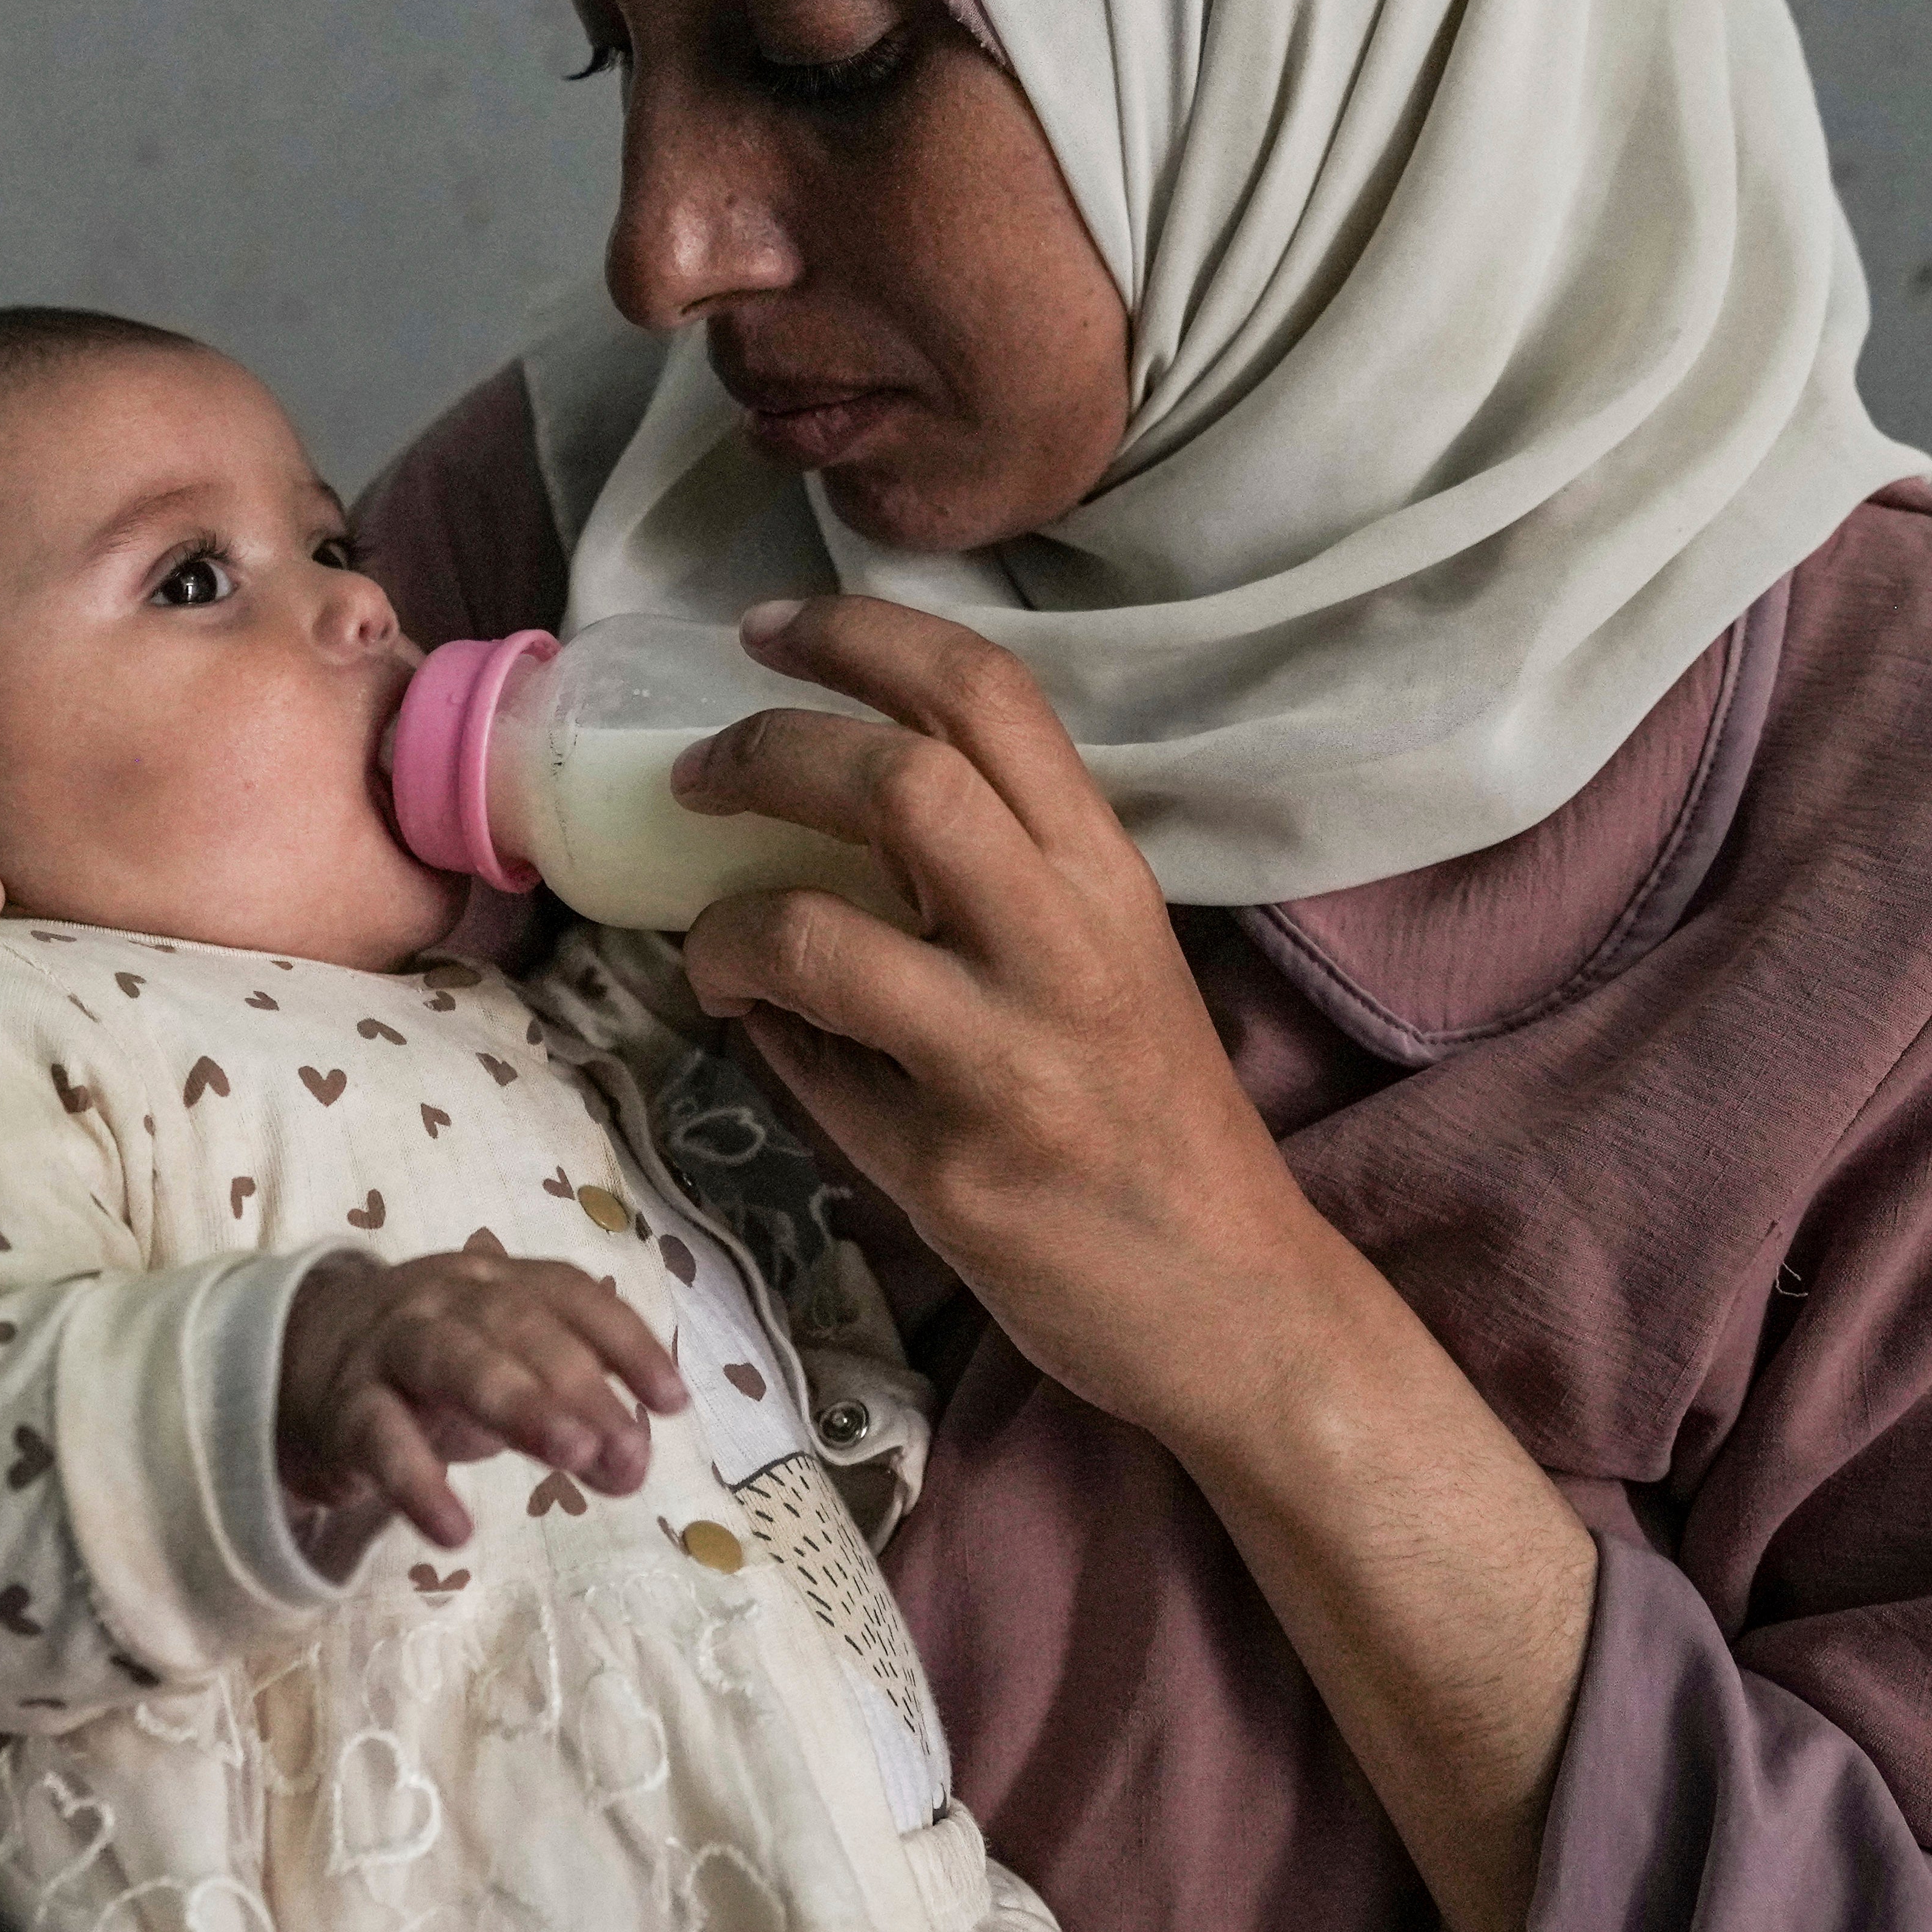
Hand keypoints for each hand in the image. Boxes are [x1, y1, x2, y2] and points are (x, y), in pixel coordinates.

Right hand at [276, 1246, 687, 1557]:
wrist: (301, 1354)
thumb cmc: (434, 1364)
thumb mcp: (508, 1375)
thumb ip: (576, 1411)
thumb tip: (632, 1463)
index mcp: (499, 1282)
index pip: (570, 1296)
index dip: (626, 1342)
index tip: (673, 1401)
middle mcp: (448, 1298)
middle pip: (519, 1329)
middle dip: (581, 1386)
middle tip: (625, 1450)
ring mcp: (391, 1345)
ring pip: (454, 1360)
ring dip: (518, 1402)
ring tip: (571, 1457)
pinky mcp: (344, 1404)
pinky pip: (381, 1437)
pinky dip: (417, 1481)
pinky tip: (455, 1530)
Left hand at [667, 595, 1363, 1449]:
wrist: (1233, 1303)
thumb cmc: (1152, 1118)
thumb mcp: (1105, 960)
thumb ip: (994, 878)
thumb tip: (822, 818)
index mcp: (1105, 873)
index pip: (986, 693)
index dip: (859, 633)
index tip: (765, 629)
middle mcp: (1068, 947)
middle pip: (896, 781)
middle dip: (764, 752)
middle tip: (698, 776)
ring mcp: (1010, 1061)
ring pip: (821, 933)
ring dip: (728, 926)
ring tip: (712, 944)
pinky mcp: (953, 1170)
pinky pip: (810, 1074)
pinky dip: (761, 1039)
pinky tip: (762, 1037)